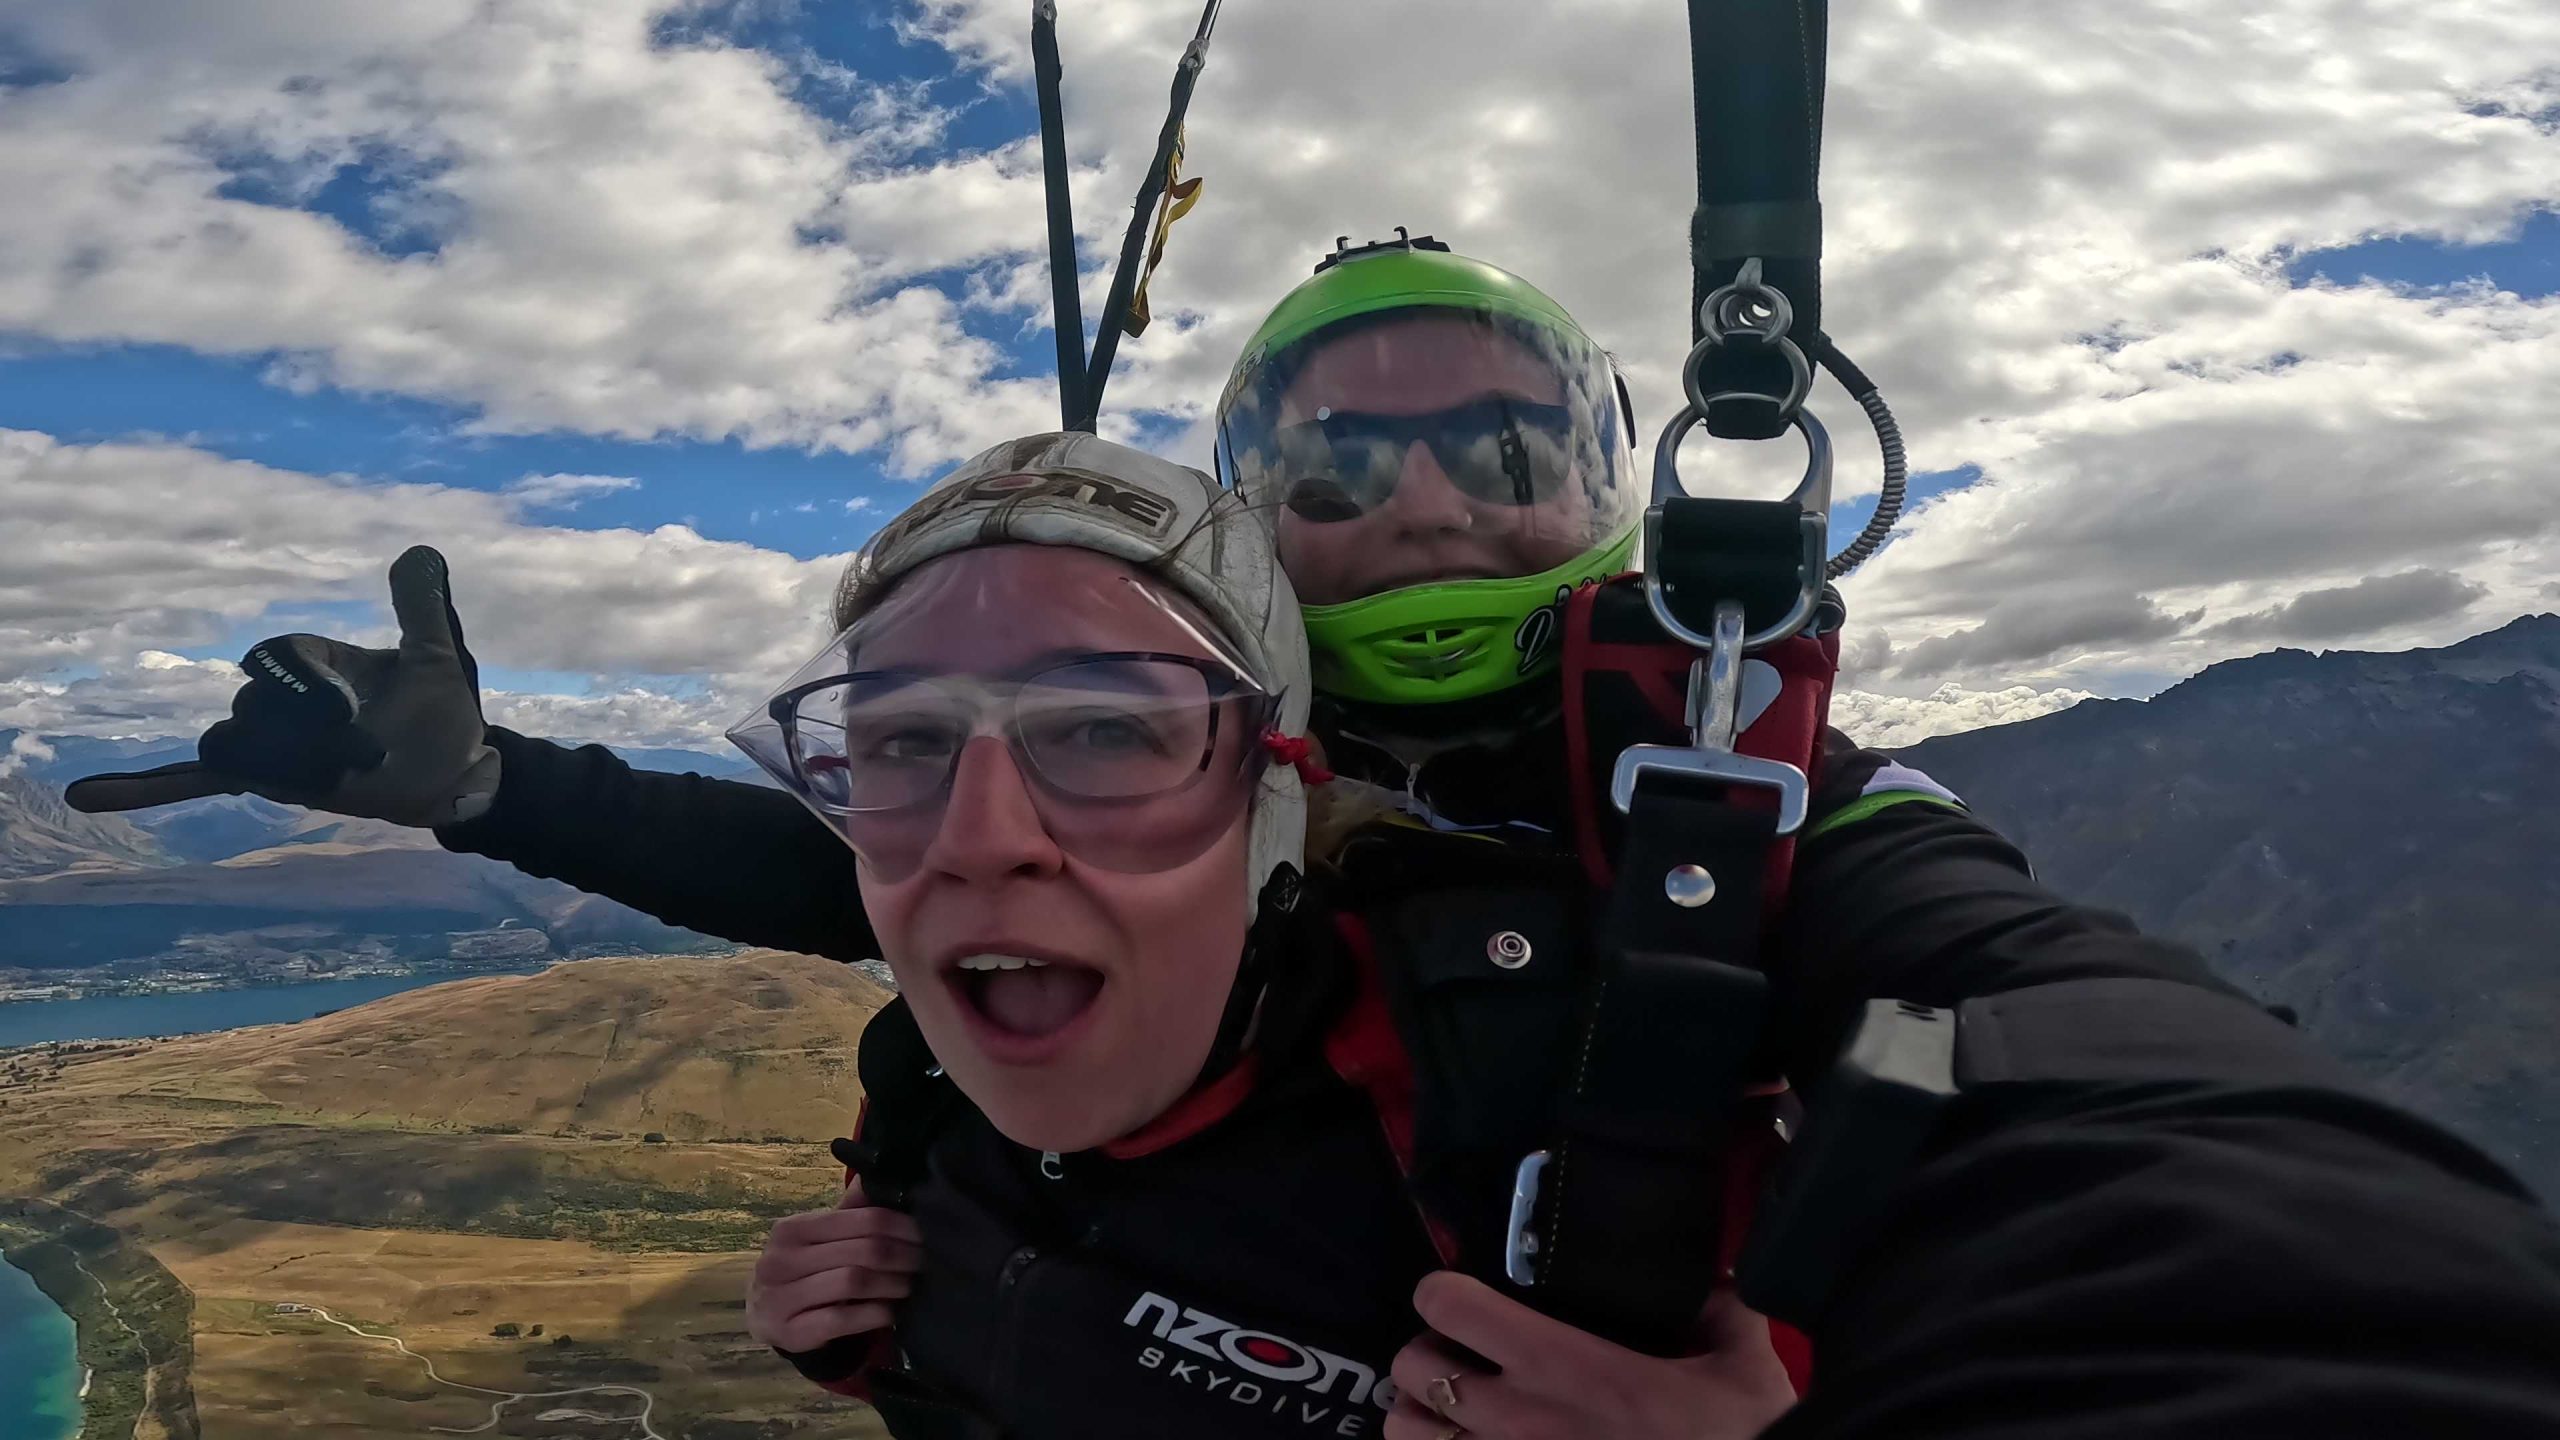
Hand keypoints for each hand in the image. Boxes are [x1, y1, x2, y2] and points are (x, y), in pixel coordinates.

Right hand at [65, 546, 499, 826]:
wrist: (454, 775)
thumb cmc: (441, 713)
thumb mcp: (437, 656)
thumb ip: (419, 607)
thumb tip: (420, 552)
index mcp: (313, 665)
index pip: (277, 657)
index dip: (302, 682)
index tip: (348, 711)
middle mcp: (283, 700)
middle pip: (251, 704)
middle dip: (302, 730)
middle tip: (363, 749)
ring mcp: (271, 743)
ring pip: (232, 743)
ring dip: (280, 761)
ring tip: (339, 770)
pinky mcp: (269, 781)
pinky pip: (196, 780)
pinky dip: (144, 787)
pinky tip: (85, 795)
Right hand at [746, 1179, 925, 1354]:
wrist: (765, 1316)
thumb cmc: (803, 1270)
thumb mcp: (820, 1238)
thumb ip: (851, 1210)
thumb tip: (878, 1170)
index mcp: (793, 1228)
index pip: (863, 1220)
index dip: (903, 1227)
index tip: (926, 1236)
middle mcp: (781, 1260)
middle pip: (863, 1251)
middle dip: (903, 1257)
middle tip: (925, 1263)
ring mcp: (780, 1297)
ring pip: (854, 1282)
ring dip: (891, 1284)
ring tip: (910, 1286)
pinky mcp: (789, 1332)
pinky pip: (841, 1319)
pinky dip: (873, 1314)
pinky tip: (890, 1313)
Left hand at [1385, 1274, 1794, 1439]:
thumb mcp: (1743, 1366)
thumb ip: (1721, 1310)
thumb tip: (1715, 1282)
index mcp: (1561, 1363)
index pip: (1447, 1304)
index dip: (1444, 1292)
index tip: (1465, 1295)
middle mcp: (1515, 1416)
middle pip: (1410, 1366)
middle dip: (1429, 1355)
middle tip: (1463, 1357)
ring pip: (1405, 1433)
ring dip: (1421, 1416)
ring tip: (1454, 1413)